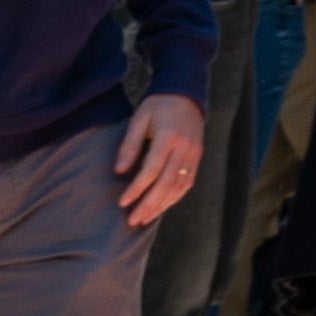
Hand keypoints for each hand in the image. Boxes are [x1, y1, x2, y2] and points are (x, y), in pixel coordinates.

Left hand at [118, 91, 206, 226]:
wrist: (186, 94)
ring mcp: (193, 154)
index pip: (151, 170)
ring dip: (161, 206)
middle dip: (148, 205)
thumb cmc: (158, 105)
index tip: (122, 202)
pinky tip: (162, 206)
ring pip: (178, 187)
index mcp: (168, 136)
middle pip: (166, 183)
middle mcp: (184, 148)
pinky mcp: (197, 157)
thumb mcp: (139, 118)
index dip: (136, 189)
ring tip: (144, 219)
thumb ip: (130, 145)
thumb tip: (119, 171)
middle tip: (132, 220)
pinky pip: (187, 183)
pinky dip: (174, 198)